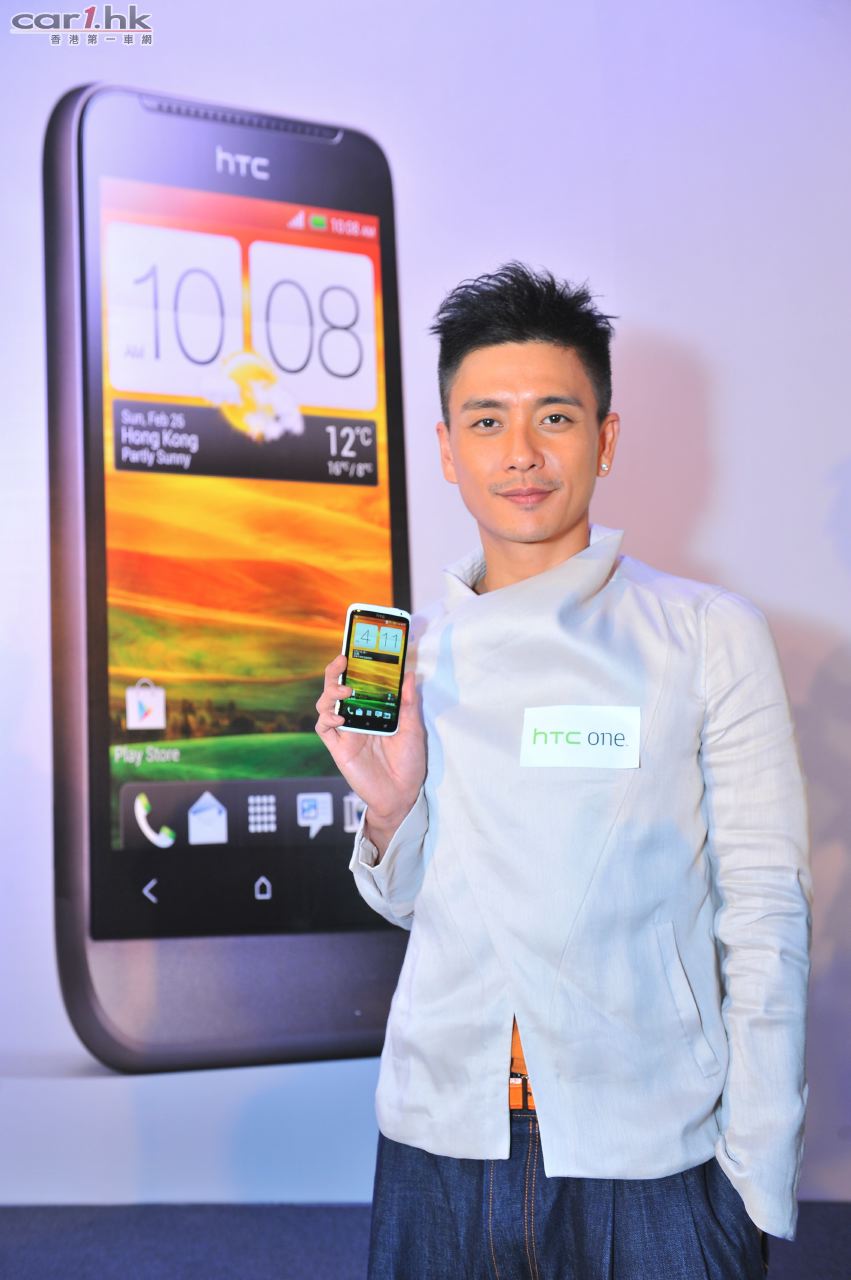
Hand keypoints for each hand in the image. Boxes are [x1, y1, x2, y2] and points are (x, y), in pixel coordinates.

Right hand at [315, 653, 425, 843]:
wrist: (401, 795)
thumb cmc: (409, 763)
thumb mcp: (413, 729)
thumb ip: (408, 703)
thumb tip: (410, 674)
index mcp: (373, 709)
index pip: (358, 680)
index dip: (353, 664)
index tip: (354, 647)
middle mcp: (356, 716)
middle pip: (336, 687)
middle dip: (335, 671)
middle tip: (343, 660)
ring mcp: (345, 731)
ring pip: (325, 703)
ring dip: (331, 692)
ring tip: (346, 690)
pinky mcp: (338, 748)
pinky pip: (324, 729)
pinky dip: (327, 718)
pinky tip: (339, 716)